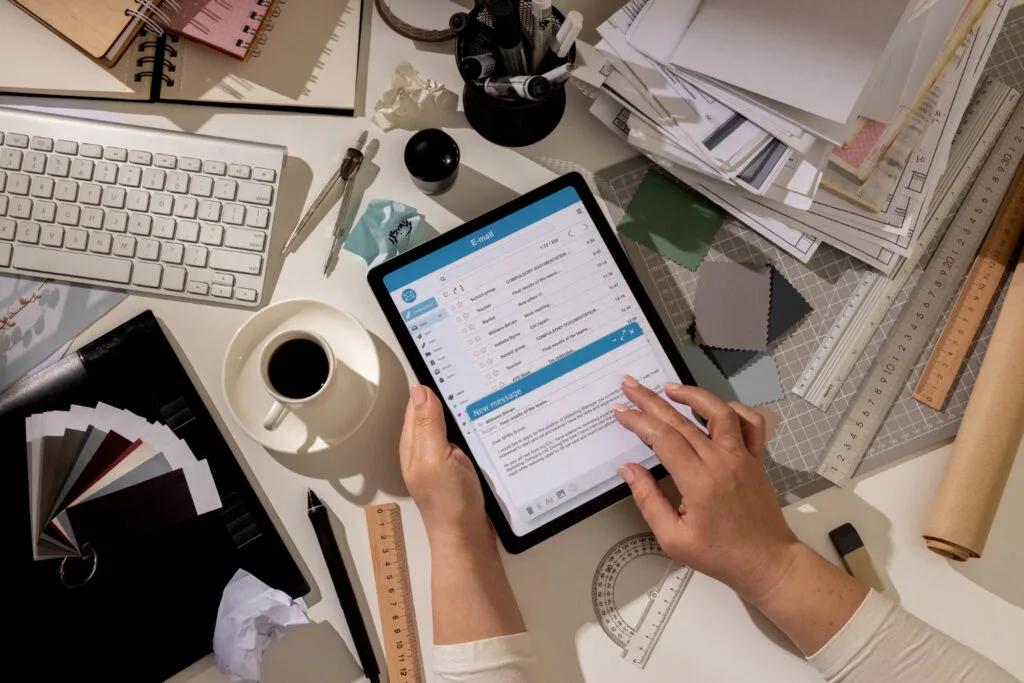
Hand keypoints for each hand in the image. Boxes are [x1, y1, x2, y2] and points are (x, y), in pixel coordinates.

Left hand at [399, 385, 491, 549]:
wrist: (467, 537)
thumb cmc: (449, 504)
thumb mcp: (436, 458)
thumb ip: (428, 425)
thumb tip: (420, 390)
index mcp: (414, 443)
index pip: (418, 402)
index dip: (431, 383)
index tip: (449, 364)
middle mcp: (426, 448)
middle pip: (436, 411)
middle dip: (450, 393)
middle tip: (470, 373)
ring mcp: (443, 457)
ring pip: (452, 423)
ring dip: (464, 411)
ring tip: (482, 391)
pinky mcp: (459, 466)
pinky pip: (465, 439)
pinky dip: (474, 429)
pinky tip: (487, 424)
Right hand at [614, 377, 800, 602]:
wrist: (768, 562)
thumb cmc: (721, 556)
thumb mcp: (674, 539)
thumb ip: (649, 500)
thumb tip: (629, 469)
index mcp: (700, 482)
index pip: (663, 438)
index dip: (639, 421)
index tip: (621, 410)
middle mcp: (723, 461)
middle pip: (682, 421)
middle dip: (651, 401)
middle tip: (630, 385)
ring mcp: (743, 457)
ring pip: (719, 412)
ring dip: (692, 395)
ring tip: (669, 387)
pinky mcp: (756, 459)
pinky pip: (751, 423)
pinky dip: (734, 409)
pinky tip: (716, 407)